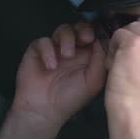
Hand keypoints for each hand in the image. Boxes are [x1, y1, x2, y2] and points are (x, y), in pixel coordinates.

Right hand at [10, 23, 106, 138]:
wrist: (44, 110)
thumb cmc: (72, 97)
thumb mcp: (94, 81)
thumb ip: (100, 59)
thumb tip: (102, 40)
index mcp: (88, 56)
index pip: (95, 36)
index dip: (98, 32)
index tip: (99, 37)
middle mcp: (73, 49)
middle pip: (79, 28)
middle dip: (83, 30)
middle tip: (85, 38)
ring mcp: (55, 49)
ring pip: (63, 30)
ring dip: (67, 39)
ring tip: (67, 56)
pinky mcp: (37, 50)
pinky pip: (43, 41)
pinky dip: (48, 51)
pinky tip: (51, 66)